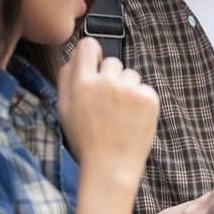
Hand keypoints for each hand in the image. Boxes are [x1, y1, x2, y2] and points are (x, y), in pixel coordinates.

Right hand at [57, 38, 158, 184]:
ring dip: (127, 88)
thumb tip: (75, 56)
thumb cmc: (85, 141)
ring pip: (130, 74)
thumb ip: (66, 78)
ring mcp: (130, 89)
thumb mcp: (64, 110)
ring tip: (120, 114)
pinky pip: (144, 88)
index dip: (92, 54)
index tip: (95, 64)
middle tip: (107, 104)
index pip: (88, 46)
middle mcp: (106, 82)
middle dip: (110, 77)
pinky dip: (141, 101)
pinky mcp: (149, 97)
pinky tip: (132, 119)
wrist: (111, 167)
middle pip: (112, 61)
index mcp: (81, 83)